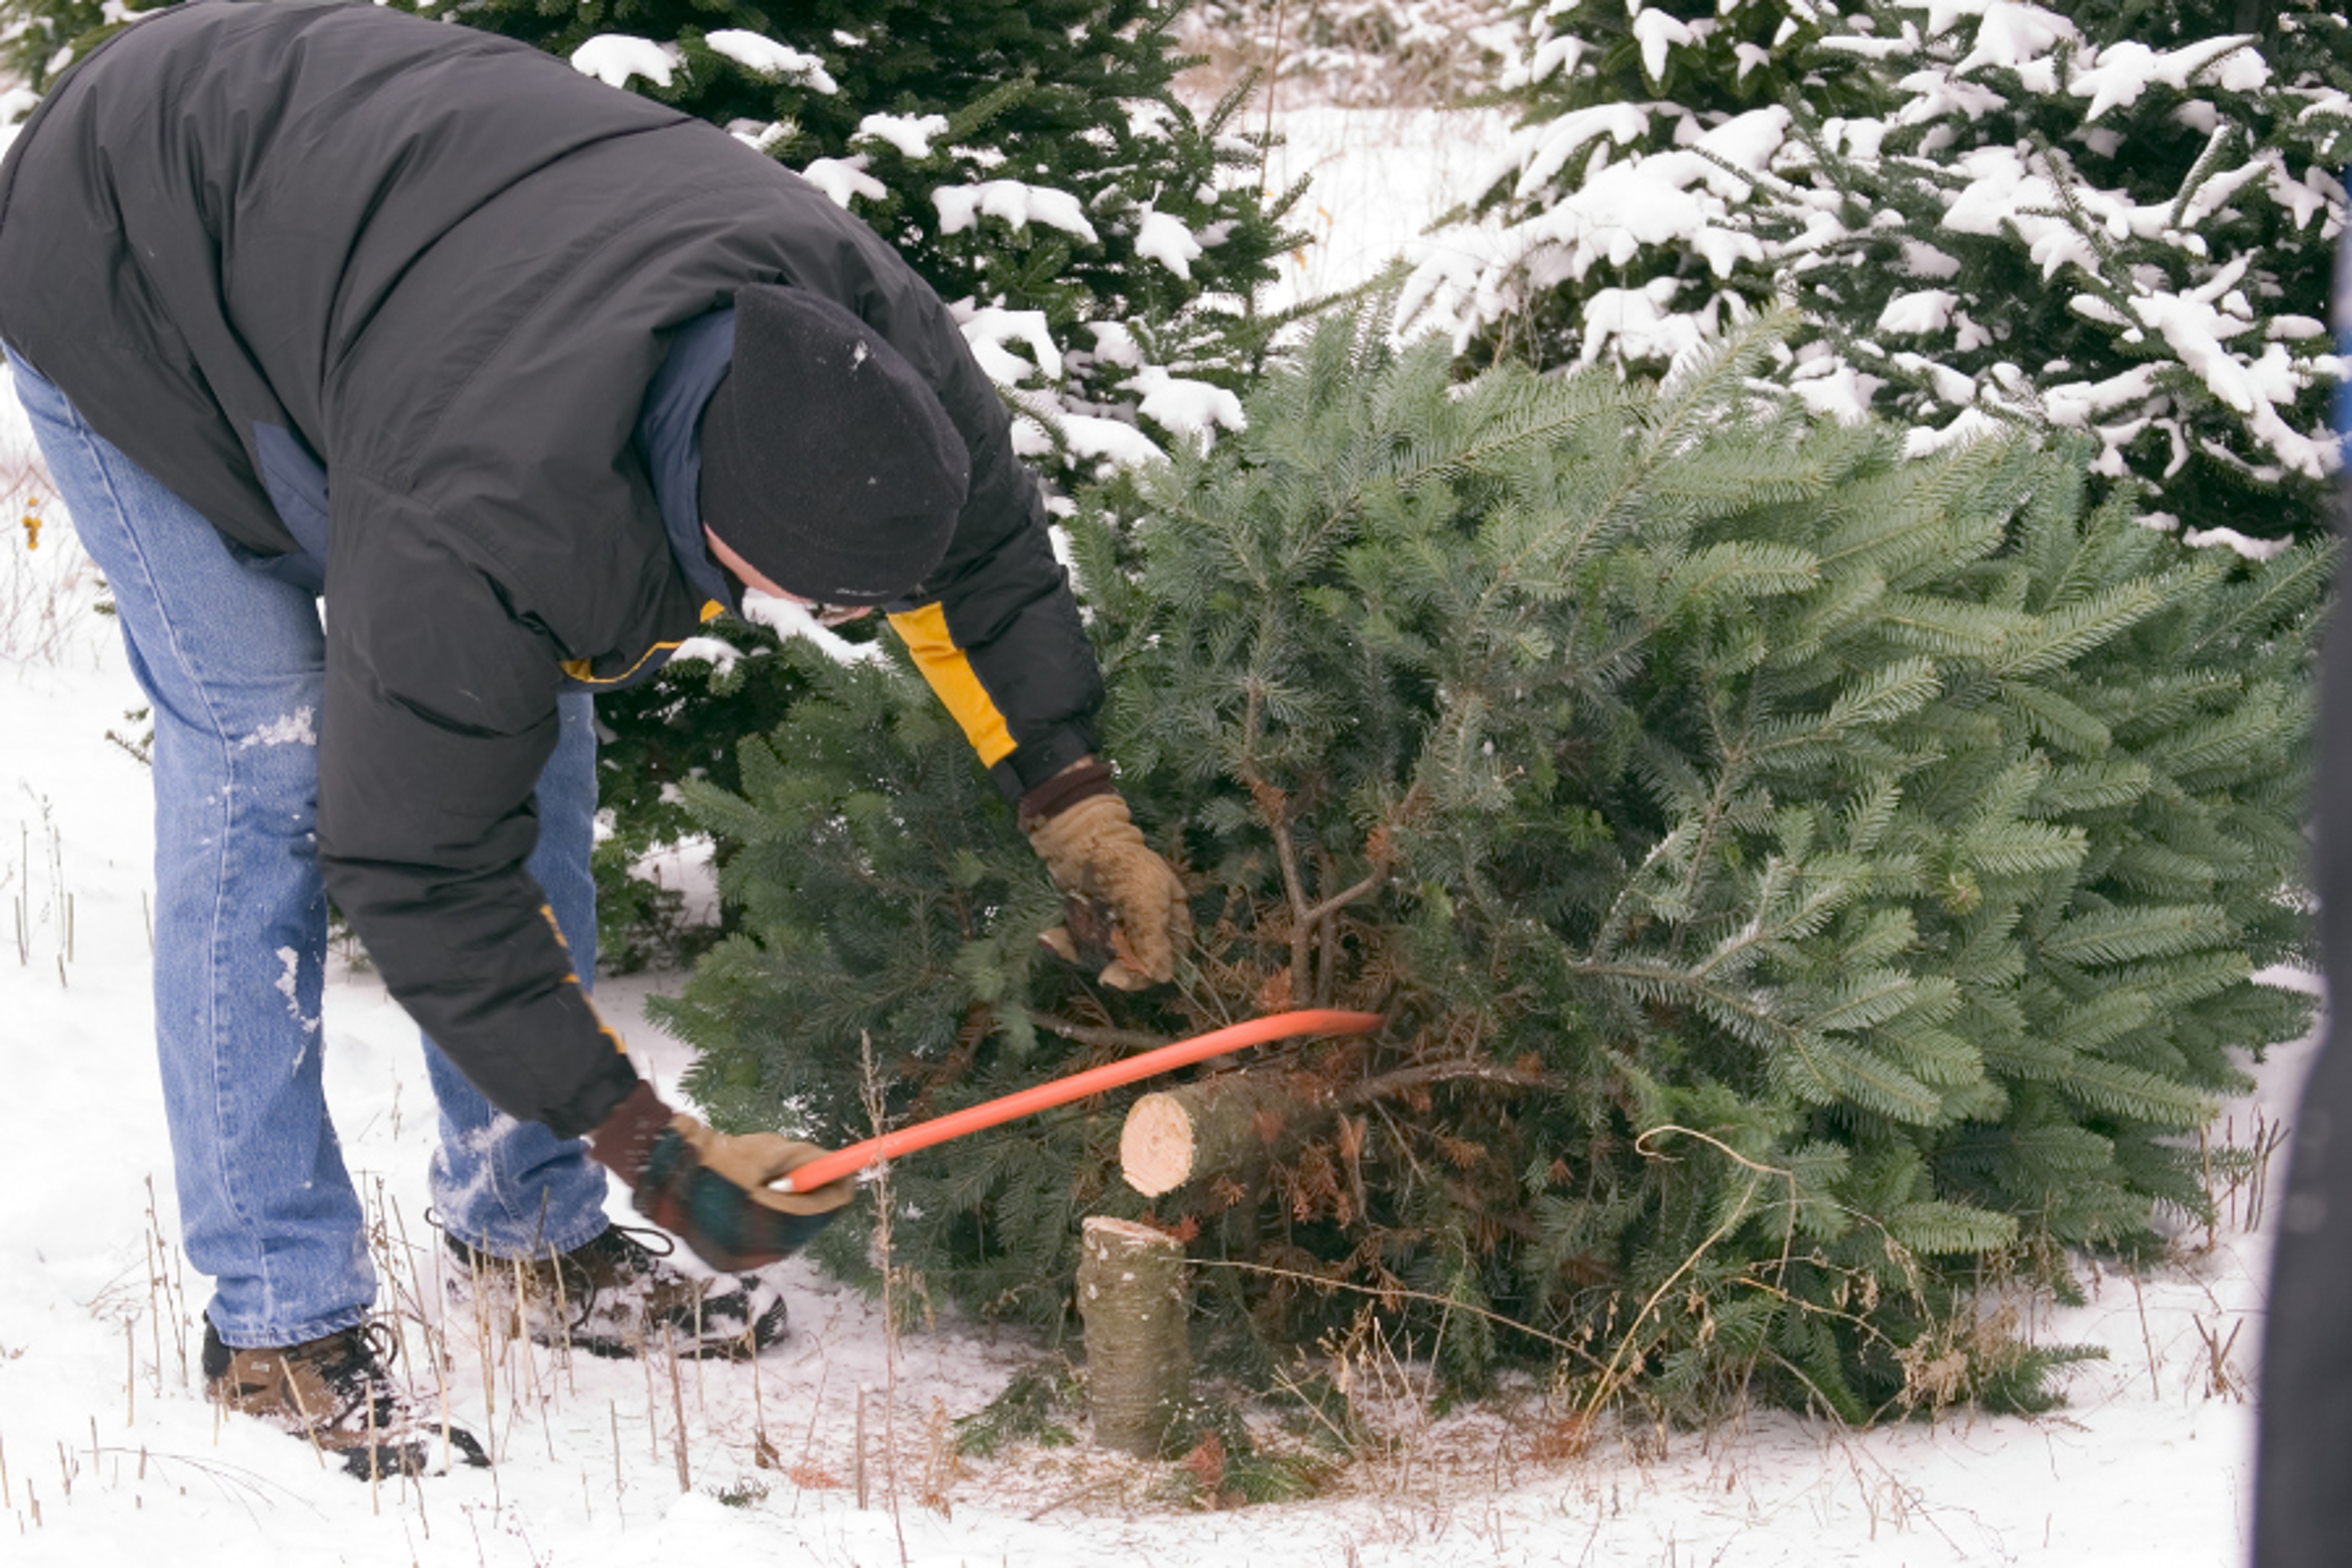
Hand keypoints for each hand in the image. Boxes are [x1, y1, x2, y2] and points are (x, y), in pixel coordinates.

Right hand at [588, 1083, 853, 1271]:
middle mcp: (740, 1247)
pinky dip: (771, 1226)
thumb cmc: (714, 1152)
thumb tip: (841, 1168)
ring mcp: (727, 1257)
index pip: (808, 1214)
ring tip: (795, 1188)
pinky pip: (760, 1245)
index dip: (832, 1195)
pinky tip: (768, 1203)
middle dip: (816, 1206)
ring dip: (794, 1215)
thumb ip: (805, 1161)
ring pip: (780, 1239)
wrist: (658, 1164)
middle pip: (798, 1232)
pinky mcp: (719, 1259)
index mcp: (751, 1216)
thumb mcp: (765, 1150)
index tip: (848, 1176)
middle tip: (831, 1182)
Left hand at [1025, 785, 1189, 989]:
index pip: (1167, 960)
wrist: (1078, 838)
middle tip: (1100, 971)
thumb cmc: (1121, 864)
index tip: (1123, 976)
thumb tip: (1161, 977)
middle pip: (1134, 964)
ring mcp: (1116, 926)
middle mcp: (1145, 926)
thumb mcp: (1146, 899)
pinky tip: (1050, 937)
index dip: (1147, 973)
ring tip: (1061, 940)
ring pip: (1104, 959)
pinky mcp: (1090, 924)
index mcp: (1170, 917)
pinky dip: (1066, 945)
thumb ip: (1154, 939)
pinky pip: (1081, 947)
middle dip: (1113, 966)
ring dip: (1083, 955)